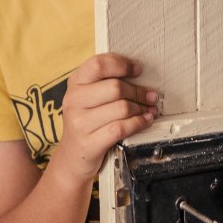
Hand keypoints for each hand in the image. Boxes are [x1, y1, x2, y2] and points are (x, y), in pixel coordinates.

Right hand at [52, 53, 158, 183]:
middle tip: (150, 96)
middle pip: (115, 87)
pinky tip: (145, 121)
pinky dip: (138, 123)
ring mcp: (79, 123)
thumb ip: (106, 83)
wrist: (72, 157)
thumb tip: (140, 75)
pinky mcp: (89, 143)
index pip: (99, 64)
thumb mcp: (89, 98)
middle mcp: (74, 100)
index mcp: (75, 83)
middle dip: (138, 92)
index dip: (122, 65)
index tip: (138, 70)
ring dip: (141, 109)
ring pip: (122, 108)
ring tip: (149, 110)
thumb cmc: (87, 122)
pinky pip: (121, 128)